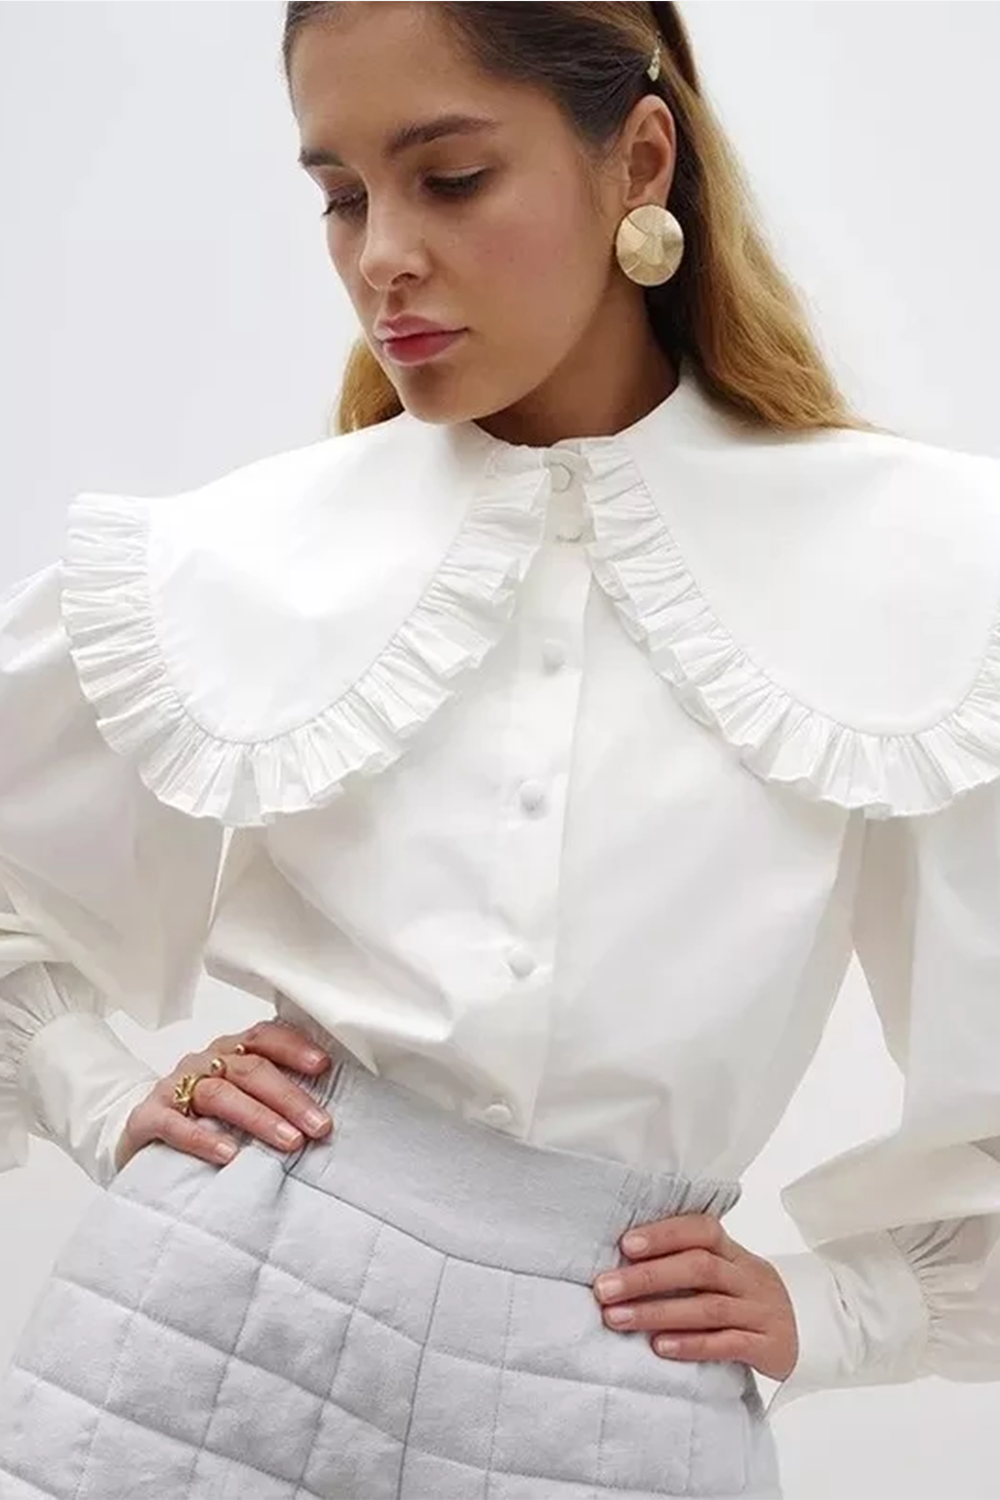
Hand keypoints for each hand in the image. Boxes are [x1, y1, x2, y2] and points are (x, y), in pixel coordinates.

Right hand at [113, 1021, 334, 1173]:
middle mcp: (204, 1062)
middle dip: (289, 1097)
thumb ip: (273, 1098)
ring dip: (259, 1117)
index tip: (323, 1066)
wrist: (140, 1135)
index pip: (264, 1036)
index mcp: (229, 1051)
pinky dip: (202, 1138)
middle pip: (250, 1069)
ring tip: (289, 1141)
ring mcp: (174, 1087)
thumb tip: (324, 1115)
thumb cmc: (204, 1117)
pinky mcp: (149, 1117)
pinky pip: (174, 1124)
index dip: (294, 1048)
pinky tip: (228, 1155)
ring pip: (220, 1094)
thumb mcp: (240, 1099)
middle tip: (320, 1126)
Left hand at [592, 1212, 798, 1381]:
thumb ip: (687, 1262)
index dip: (665, 1234)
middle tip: (604, 1289)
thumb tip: (622, 1260)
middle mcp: (748, 1277)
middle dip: (647, 1277)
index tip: (625, 1244)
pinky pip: (728, 1345)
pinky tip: (660, 1348)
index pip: (702, 1230)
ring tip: (617, 1319)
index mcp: (734, 1252)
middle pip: (699, 1268)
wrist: (814, 1328)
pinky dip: (692, 1345)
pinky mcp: (768, 1345)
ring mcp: (761, 1311)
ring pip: (708, 1307)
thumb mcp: (727, 1272)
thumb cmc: (748, 1297)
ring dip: (658, 1313)